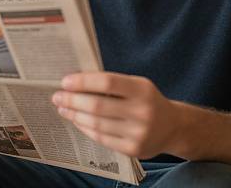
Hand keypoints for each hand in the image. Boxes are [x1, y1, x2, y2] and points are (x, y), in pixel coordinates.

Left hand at [52, 72, 179, 158]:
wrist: (173, 127)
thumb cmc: (147, 99)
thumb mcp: (137, 85)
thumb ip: (112, 83)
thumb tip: (77, 81)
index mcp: (142, 89)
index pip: (107, 82)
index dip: (83, 81)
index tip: (65, 81)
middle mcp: (142, 112)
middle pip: (97, 106)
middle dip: (72, 100)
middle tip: (57, 96)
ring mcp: (138, 133)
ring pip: (96, 124)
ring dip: (75, 115)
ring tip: (63, 108)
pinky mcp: (133, 150)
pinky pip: (101, 138)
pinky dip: (85, 128)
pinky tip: (76, 120)